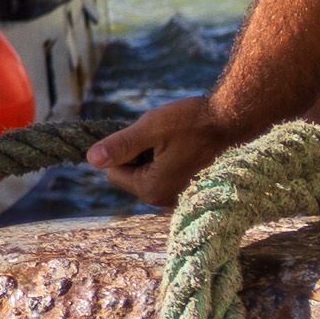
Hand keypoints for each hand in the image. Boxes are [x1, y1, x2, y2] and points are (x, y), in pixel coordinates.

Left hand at [87, 94, 232, 208]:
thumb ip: (120, 145)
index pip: (113, 172)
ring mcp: (175, 194)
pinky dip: (163, 155)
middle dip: (137, 153)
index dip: (123, 150)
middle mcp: (163, 198)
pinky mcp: (184, 186)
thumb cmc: (191, 121)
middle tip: (162, 138)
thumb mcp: (149, 128)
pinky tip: (180, 145)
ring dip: (150, 153)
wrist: (229, 120)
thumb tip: (90, 159)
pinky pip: (159, 170)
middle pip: (128, 173)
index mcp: (151, 189)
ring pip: (143, 170)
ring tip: (173, 140)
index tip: (149, 138)